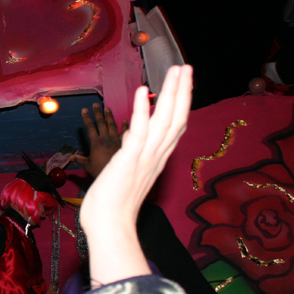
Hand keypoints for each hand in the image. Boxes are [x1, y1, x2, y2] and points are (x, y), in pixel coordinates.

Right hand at [70, 104, 128, 177]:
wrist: (118, 177)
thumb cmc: (101, 172)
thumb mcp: (88, 166)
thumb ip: (79, 159)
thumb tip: (71, 157)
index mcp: (96, 143)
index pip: (90, 127)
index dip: (86, 117)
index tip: (84, 109)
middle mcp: (106, 139)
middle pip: (101, 123)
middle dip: (97, 113)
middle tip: (95, 105)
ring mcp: (116, 141)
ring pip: (112, 125)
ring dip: (109, 116)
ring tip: (107, 108)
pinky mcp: (124, 144)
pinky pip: (125, 133)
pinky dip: (125, 126)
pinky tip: (125, 120)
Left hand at [81, 65, 192, 286]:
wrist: (109, 226)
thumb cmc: (114, 205)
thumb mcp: (129, 175)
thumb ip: (136, 158)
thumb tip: (134, 143)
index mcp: (156, 159)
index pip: (175, 127)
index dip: (181, 105)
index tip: (183, 84)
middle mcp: (155, 156)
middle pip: (177, 118)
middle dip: (182, 91)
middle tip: (185, 67)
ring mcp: (144, 158)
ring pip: (164, 120)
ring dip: (170, 93)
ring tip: (175, 70)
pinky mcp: (129, 160)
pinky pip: (138, 132)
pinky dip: (142, 110)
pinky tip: (143, 91)